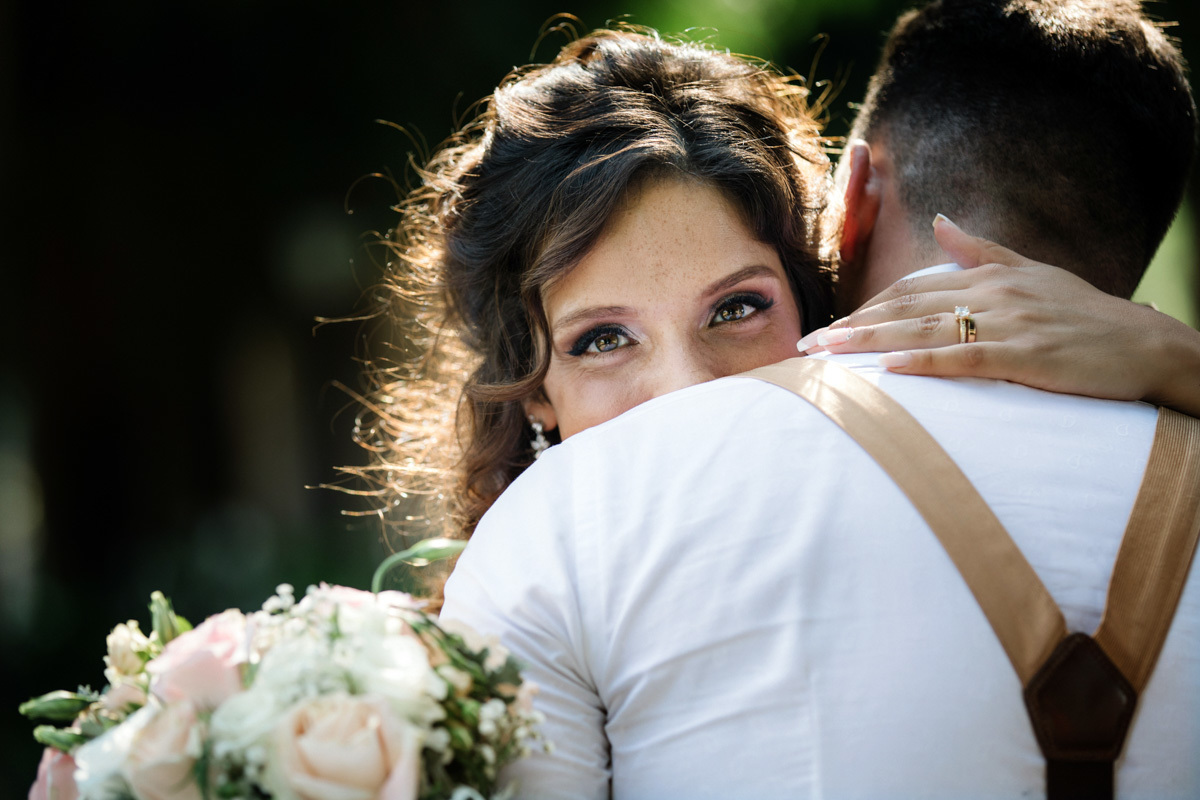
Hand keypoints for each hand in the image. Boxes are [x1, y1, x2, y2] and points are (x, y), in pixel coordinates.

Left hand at [796, 215, 1199, 414]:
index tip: (831, 326)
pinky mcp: (1027, 356)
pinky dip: (926, 364)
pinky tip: (890, 371)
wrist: (1148, 345)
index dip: (867, 307)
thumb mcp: (1033, 273)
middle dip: (851, 327)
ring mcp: (1009, 325)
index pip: (911, 290)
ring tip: (828, 355)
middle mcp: (993, 295)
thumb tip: (941, 222)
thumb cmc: (1087, 315)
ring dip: (871, 344)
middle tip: (807, 345)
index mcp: (989, 278)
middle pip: (906, 309)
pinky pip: (966, 359)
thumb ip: (982, 251)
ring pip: (925, 332)